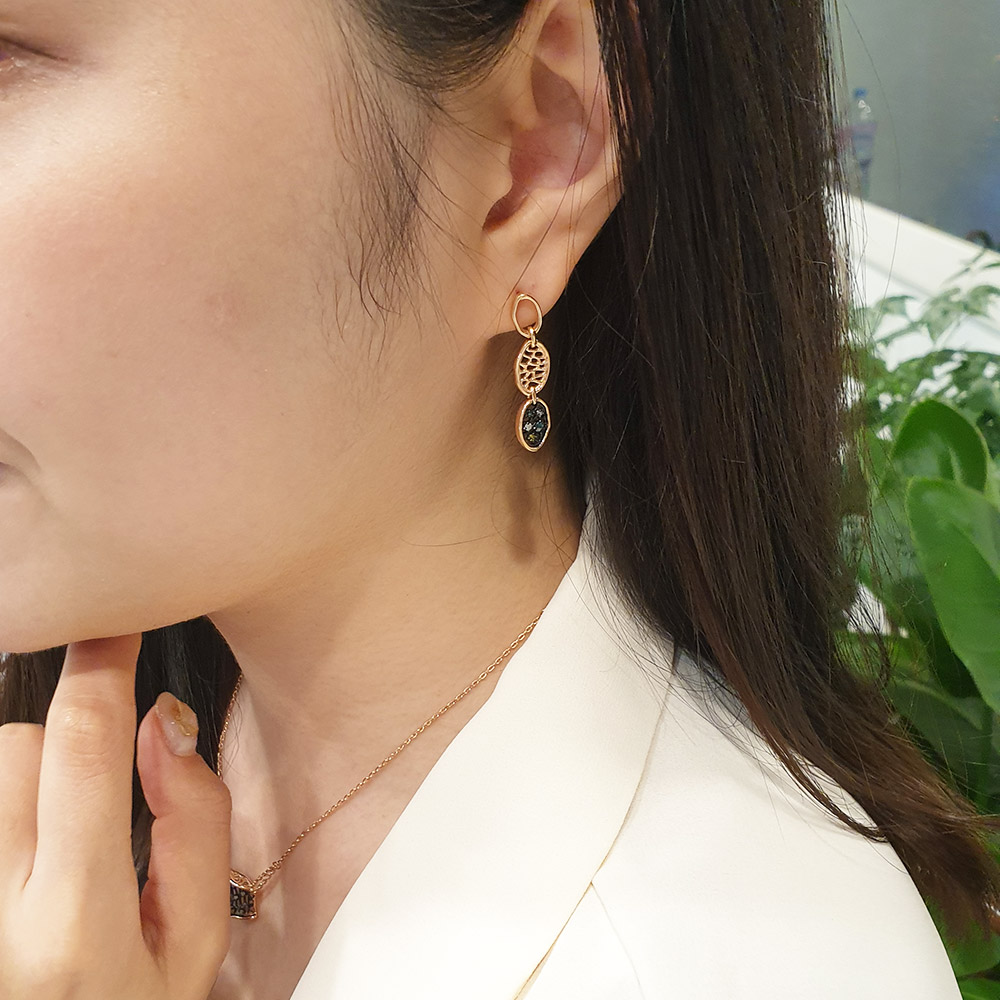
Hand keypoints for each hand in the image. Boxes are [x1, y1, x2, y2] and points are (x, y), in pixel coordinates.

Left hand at [0, 633, 232, 999]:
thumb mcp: (194, 944)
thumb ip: (194, 826)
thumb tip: (165, 724)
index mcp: (75, 926)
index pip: (82, 748)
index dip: (100, 666)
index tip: (115, 623)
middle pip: (14, 749)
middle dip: (63, 747)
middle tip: (91, 813)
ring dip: (21, 786)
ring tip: (45, 854)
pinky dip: (6, 813)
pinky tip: (20, 865)